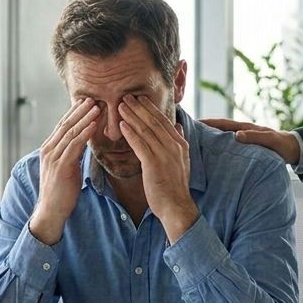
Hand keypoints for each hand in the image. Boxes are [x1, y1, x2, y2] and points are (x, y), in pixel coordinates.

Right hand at [29, 98, 99, 244]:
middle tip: (93, 97)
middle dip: (79, 110)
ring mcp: (53, 157)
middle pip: (65, 124)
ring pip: (70, 132)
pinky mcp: (61, 166)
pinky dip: (85, 133)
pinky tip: (94, 125)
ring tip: (97, 106)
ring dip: (84, 118)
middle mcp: (49, 150)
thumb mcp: (67, 168)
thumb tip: (82, 143)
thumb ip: (72, 154)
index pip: (62, 126)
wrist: (51, 211)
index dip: (74, 113)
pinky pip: (74, 145)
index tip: (87, 101)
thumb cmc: (62, 191)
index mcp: (50, 149)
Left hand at [119, 96, 198, 241]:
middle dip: (139, 107)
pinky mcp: (154, 164)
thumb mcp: (181, 161)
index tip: (139, 98)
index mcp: (180, 144)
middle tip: (127, 96)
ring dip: (132, 116)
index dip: (150, 108)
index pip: (163, 121)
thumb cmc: (175, 186)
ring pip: (146, 130)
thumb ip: (178, 142)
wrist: (176, 206)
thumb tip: (177, 126)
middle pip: (154, 121)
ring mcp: (164, 155)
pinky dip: (130, 133)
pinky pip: (140, 145)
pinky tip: (122, 125)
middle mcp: (174, 146)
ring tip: (120, 105)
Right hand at [200, 118, 299, 164]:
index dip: (207, 123)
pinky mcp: (244, 148)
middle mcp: (241, 132)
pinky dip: (218, 148)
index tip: (192, 123)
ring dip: (209, 140)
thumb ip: (256, 137)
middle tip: (185, 133)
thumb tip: (236, 135)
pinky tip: (210, 156)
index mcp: (245, 128)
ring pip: (221, 138)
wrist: (293, 150)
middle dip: (203, 130)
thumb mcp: (271, 140)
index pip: (222, 124)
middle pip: (218, 129)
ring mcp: (242, 139)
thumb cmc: (283, 145)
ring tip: (193, 145)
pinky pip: (227, 146)